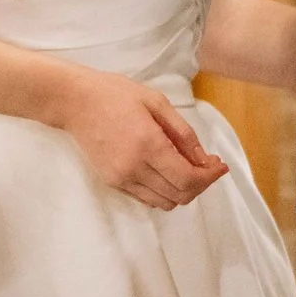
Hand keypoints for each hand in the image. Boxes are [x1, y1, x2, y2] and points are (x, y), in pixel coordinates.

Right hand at [46, 67, 227, 210]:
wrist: (75, 101)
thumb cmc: (116, 94)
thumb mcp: (157, 103)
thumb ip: (183, 133)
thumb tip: (204, 159)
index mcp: (148, 145)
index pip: (188, 179)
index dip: (210, 177)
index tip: (220, 166)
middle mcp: (133, 168)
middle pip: (180, 195)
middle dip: (201, 183)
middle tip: (208, 164)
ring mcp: (121, 178)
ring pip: (164, 202)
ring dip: (183, 189)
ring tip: (188, 167)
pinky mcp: (112, 182)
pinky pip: (147, 198)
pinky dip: (164, 190)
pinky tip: (167, 170)